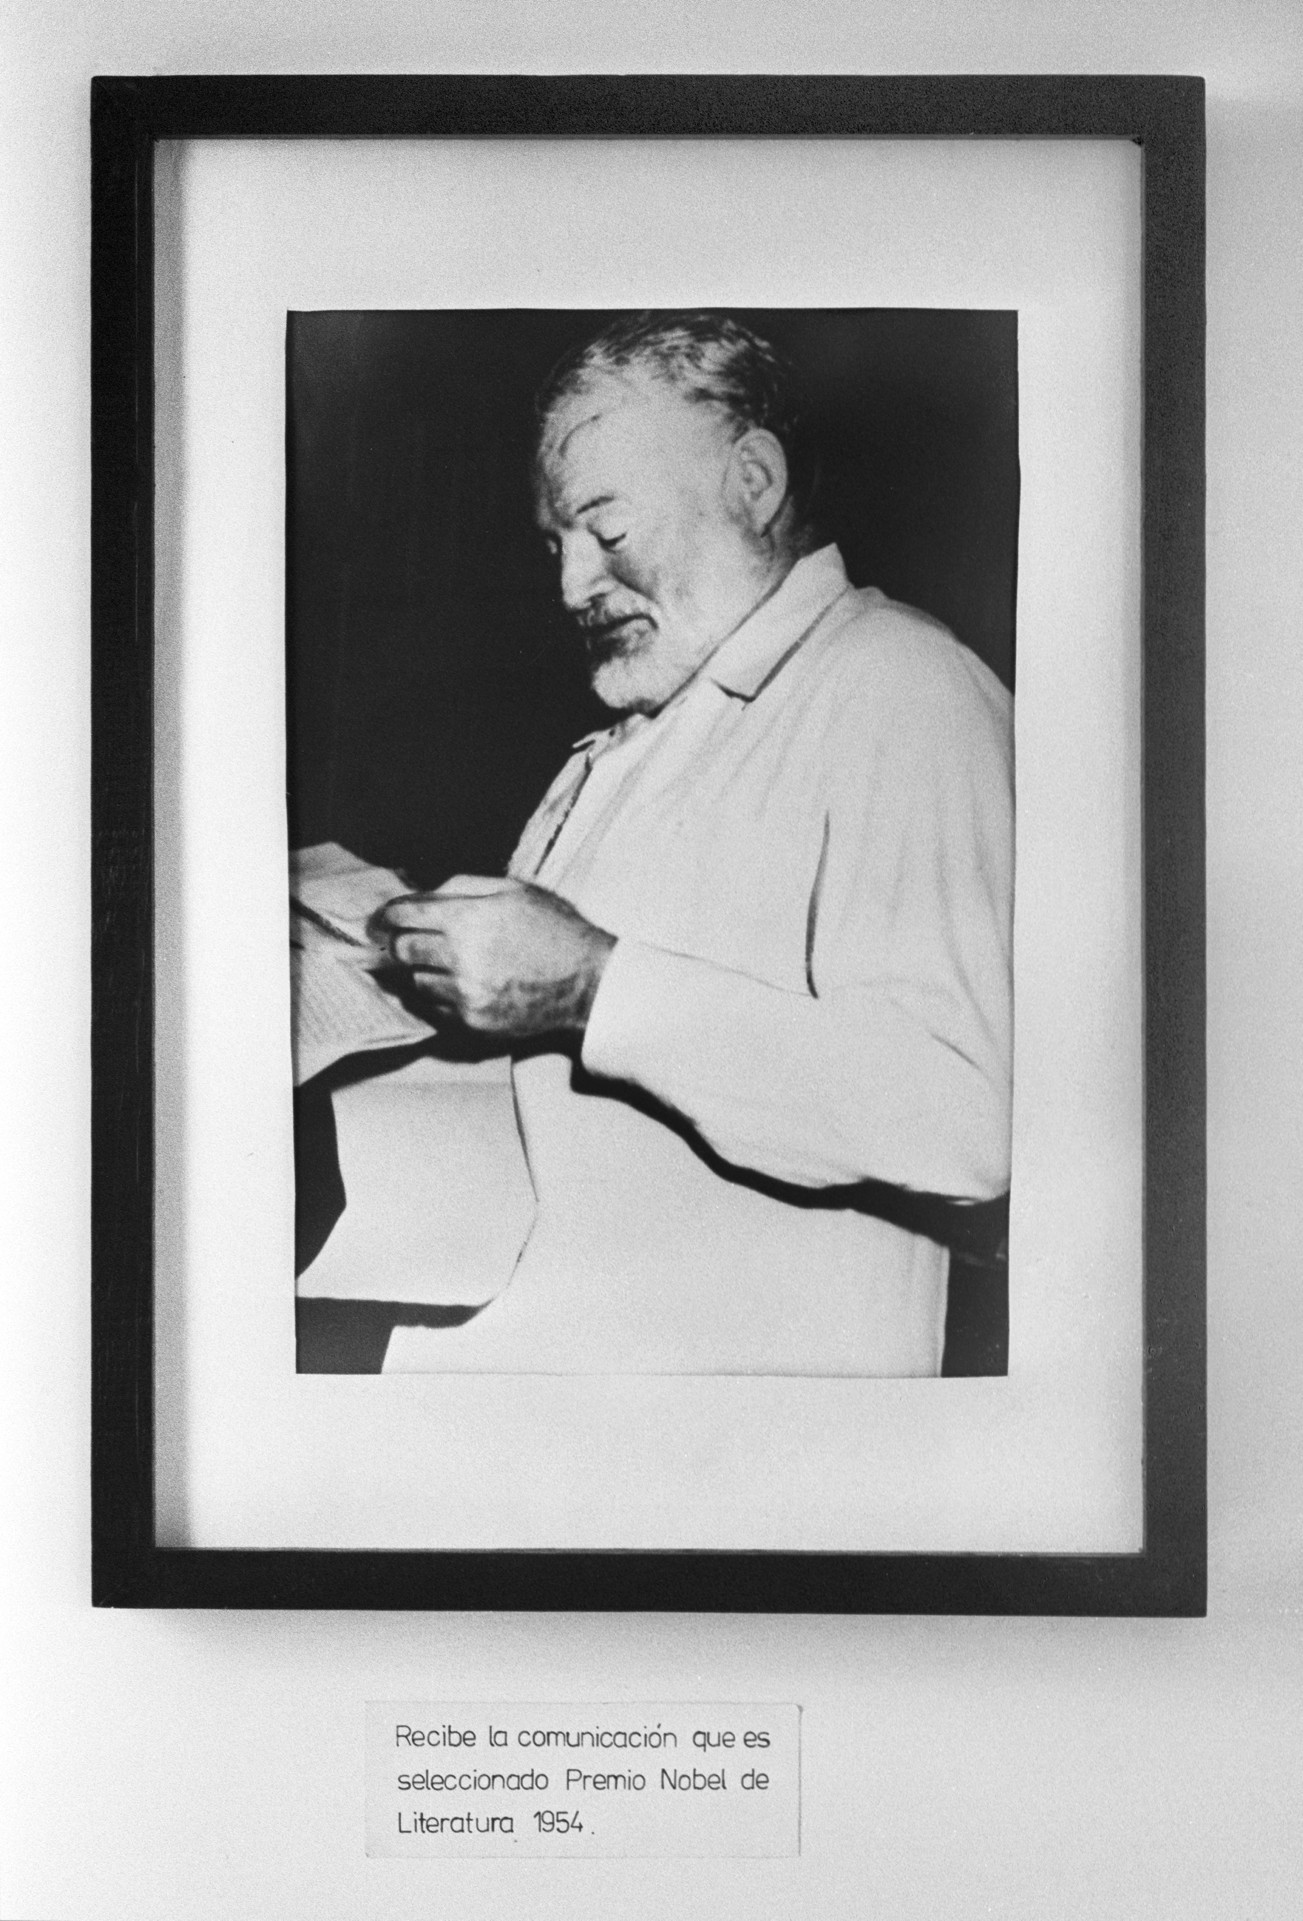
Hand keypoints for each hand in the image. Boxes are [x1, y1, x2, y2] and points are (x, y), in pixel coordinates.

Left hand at [375, 875, 615, 1039]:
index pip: (404, 916)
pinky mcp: (473, 1021)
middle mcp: (462, 958)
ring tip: (447, 962)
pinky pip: (435, 1007)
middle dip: (399, 941)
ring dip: (423, 969)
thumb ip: (462, 887)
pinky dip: (439, 995)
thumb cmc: (555, 930)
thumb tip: (422, 896)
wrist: (588, 982)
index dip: (386, 915)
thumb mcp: (514, 890)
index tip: (380, 919)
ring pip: (416, 981)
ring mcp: (466, 994)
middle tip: (404, 939)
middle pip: (402, 950)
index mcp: (469, 919)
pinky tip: (461, 984)